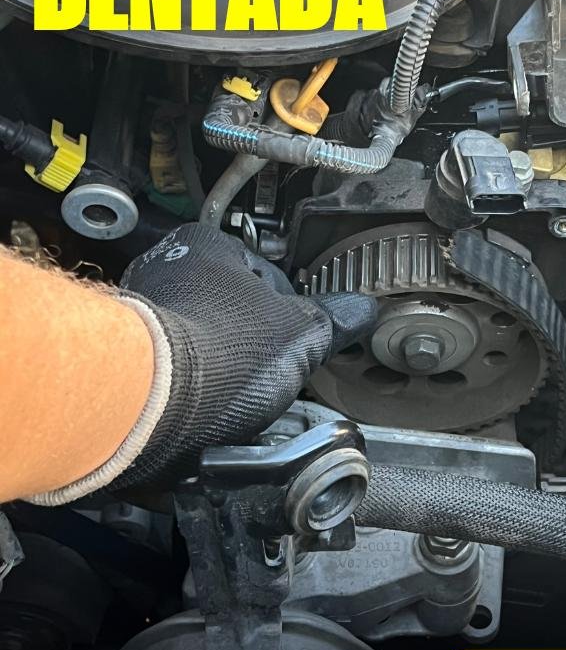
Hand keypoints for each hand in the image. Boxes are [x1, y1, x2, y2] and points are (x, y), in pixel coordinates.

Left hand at [116, 223, 376, 489]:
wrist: (153, 406)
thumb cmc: (222, 353)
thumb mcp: (303, 333)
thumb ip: (336, 319)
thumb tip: (360, 311)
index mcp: (207, 243)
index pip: (267, 273)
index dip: (291, 309)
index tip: (298, 334)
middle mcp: (163, 267)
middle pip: (229, 305)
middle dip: (251, 338)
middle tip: (269, 366)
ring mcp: (137, 311)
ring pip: (200, 337)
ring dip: (221, 362)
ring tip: (236, 390)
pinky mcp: (121, 357)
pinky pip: (171, 368)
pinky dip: (190, 384)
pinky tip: (206, 402)